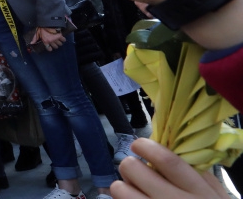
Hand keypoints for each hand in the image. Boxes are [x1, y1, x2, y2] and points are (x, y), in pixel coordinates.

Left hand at [30, 27, 65, 51]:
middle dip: (55, 45)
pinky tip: (62, 38)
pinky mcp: (60, 35)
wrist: (47, 22)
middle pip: (56, 47)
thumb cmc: (42, 27)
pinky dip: (63, 39)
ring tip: (58, 40)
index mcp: (45, 41)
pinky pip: (63, 40)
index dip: (50, 48)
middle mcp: (51, 41)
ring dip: (59, 42)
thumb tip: (31, 43)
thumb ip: (35, 38)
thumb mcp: (37, 33)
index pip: (49, 48)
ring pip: (60, 44)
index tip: (51, 47)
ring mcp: (56, 38)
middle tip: (55, 42)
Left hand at [112, 138, 226, 198]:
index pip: (168, 161)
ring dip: (122, 186)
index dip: (148, 147)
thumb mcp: (216, 197)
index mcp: (197, 192)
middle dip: (129, 164)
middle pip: (135, 170)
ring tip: (131, 190)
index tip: (138, 144)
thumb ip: (200, 176)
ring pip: (120, 190)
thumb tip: (174, 152)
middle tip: (134, 169)